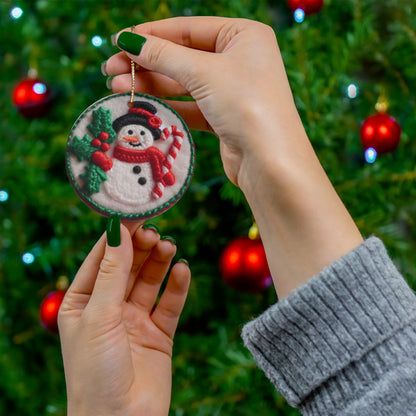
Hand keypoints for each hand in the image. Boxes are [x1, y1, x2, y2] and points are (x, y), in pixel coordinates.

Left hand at [58, 221, 189, 415]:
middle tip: (156, 232)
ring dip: (160, 262)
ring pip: (150, 281)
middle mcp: (109, 308)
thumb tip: (119, 232)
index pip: (101, 258)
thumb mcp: (99, 316)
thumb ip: (112, 273)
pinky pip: (170, 303)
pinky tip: (182, 271)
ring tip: (169, 247)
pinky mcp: (159, 333)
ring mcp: (135, 320)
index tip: (136, 213)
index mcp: (83, 302)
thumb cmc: (95, 372)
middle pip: (128, 266)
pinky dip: (177, 286)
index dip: (118, 235)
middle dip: (141, 248)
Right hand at [104, 17, 300, 186]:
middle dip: (146, 63)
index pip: (188, 28)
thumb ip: (164, 55)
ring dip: (151, 84)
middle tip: (110, 69)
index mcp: (244, 35)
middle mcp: (240, 60)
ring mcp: (232, 90)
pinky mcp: (225, 117)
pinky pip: (191, 105)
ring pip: (184, 82)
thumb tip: (128, 40)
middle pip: (183, 56)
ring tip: (116, 87)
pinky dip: (168, 105)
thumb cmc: (246, 105)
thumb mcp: (203, 72)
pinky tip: (143, 105)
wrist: (270, 162)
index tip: (118, 41)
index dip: (151, 34)